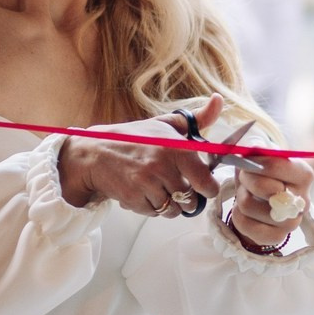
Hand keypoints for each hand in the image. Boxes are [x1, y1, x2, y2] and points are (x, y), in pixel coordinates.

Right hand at [58, 94, 226, 214]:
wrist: (95, 152)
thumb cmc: (133, 139)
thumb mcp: (166, 124)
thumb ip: (198, 118)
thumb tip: (218, 101)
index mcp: (175, 148)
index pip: (205, 181)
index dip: (208, 188)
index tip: (204, 187)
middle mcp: (162, 166)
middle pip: (189, 200)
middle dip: (186, 199)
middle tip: (177, 189)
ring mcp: (147, 183)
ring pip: (172, 210)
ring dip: (168, 205)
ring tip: (158, 190)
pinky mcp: (132, 198)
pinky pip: (153, 213)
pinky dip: (150, 208)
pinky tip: (143, 193)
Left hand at [222, 146, 313, 250]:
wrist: (262, 201)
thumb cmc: (263, 174)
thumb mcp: (263, 156)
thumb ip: (260, 149)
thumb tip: (254, 149)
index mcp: (304, 175)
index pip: (277, 164)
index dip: (254, 161)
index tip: (247, 160)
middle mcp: (303, 200)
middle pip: (263, 187)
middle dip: (246, 179)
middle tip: (245, 178)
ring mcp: (292, 222)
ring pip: (249, 206)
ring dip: (240, 197)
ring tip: (246, 194)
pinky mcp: (277, 237)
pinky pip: (245, 225)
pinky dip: (237, 215)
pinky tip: (244, 210)